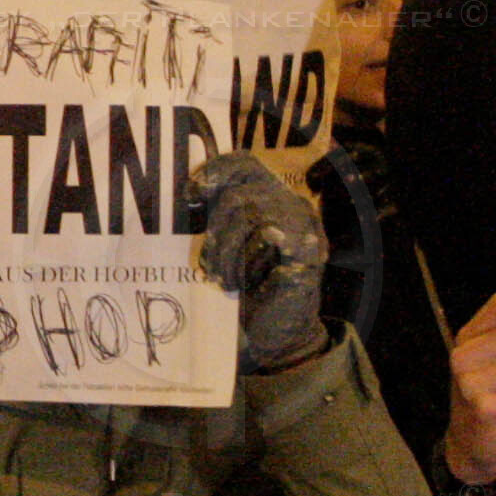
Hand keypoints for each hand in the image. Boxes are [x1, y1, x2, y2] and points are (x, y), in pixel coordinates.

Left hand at [191, 153, 326, 371]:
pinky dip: (244, 263)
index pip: (246, 164)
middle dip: (214, 230)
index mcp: (275, 198)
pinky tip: (239, 284)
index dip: (216, 171)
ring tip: (221, 278)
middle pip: (239, 195)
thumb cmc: (252, 287)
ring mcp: (304, 227)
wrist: (280, 332)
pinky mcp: (306, 250)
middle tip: (206, 263)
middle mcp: (293, 205)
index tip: (191, 193)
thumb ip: (220, 217)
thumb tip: (189, 192)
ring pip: (249, 215)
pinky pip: (266, 238)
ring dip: (225, 251)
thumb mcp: (230, 245)